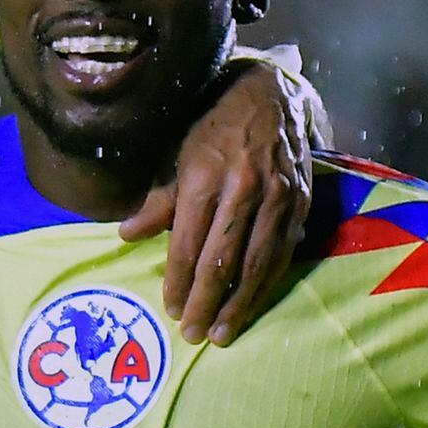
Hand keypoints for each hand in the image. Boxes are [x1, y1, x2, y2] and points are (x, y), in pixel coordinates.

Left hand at [121, 59, 316, 343]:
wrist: (270, 94)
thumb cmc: (213, 124)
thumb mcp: (178, 154)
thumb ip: (159, 200)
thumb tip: (126, 236)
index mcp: (205, 175)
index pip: (188, 243)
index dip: (178, 281)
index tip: (171, 309)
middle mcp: (244, 188)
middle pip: (222, 260)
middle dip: (205, 302)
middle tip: (192, 334)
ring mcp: (277, 196)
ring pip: (256, 263)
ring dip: (238, 304)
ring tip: (222, 332)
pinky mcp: (301, 201)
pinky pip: (283, 252)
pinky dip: (267, 283)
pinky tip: (254, 304)